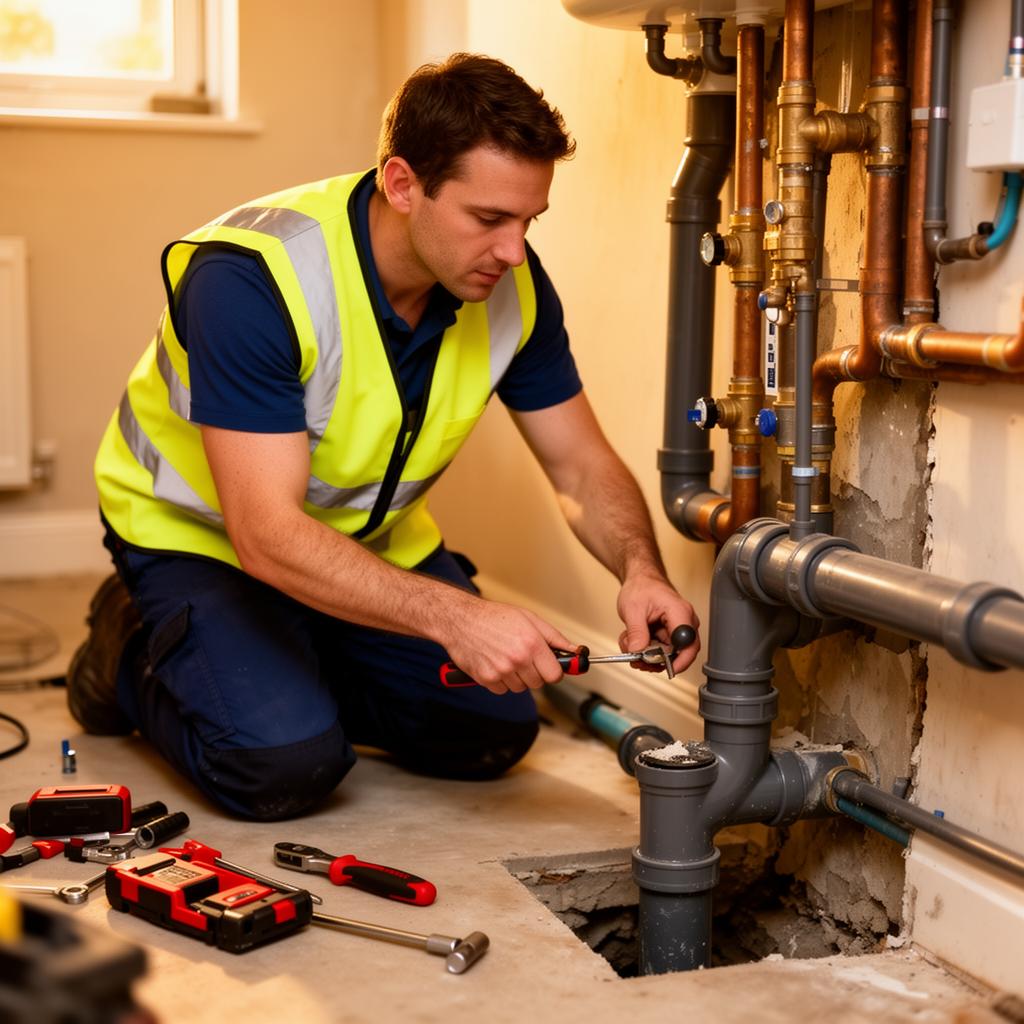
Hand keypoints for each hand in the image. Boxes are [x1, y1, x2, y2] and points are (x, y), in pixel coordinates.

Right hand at [441, 597, 574, 695]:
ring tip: (507, 658)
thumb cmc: (494, 616)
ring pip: (520, 688)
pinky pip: (503, 690)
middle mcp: (517, 659)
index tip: (550, 666)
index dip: (554, 671)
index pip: (555, 675)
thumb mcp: (529, 618)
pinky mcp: (486, 679)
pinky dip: (501, 681)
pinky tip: (495, 664)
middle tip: (524, 657)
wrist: (461, 620)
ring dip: (517, 677)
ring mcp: (501, 671)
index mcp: (532, 643)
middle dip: (535, 673)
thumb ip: (554, 637)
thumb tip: (575, 651)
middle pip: (538, 683)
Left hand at [616, 572, 700, 674]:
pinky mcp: (669, 635)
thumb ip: (636, 632)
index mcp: (680, 612)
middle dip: (654, 659)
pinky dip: (644, 650)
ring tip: (630, 642)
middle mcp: (684, 622)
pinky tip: (634, 639)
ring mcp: (677, 630)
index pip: (689, 643)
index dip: (680, 661)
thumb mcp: (633, 609)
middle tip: (636, 657)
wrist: (639, 580)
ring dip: (645, 654)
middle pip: (678, 653)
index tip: (666, 669)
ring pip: (666, 655)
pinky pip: (660, 651)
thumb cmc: (641, 587)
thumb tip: (638, 652)